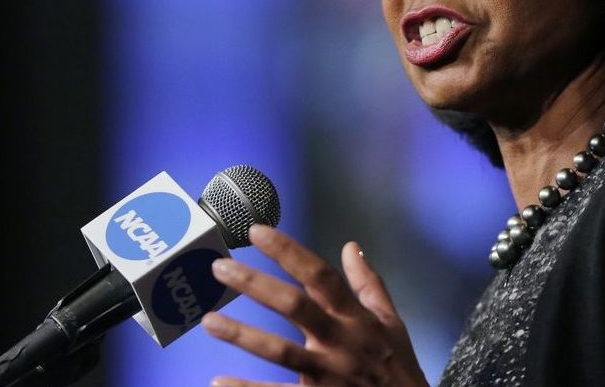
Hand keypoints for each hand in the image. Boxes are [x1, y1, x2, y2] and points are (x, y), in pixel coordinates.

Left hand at [201, 225, 428, 386]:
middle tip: (220, 268)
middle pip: (294, 306)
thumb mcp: (391, 321)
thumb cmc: (397, 366)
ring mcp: (326, 375)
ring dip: (241, 335)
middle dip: (256, 284)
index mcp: (356, 317)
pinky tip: (218, 380)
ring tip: (207, 321)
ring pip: (279, 352)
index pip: (320, 275)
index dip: (288, 252)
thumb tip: (351, 246)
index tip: (257, 232)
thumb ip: (369, 284)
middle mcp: (340, 342)